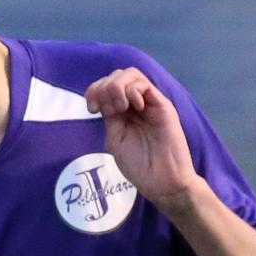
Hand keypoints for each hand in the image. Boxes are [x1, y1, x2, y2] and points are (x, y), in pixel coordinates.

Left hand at [85, 67, 198, 210]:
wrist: (163, 182)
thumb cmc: (139, 166)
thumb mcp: (116, 140)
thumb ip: (110, 118)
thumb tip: (103, 99)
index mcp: (121, 113)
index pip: (104, 86)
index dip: (94, 90)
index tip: (92, 109)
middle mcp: (135, 104)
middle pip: (116, 75)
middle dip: (104, 88)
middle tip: (107, 110)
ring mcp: (149, 104)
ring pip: (130, 74)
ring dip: (117, 87)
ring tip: (120, 108)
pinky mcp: (163, 106)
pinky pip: (145, 85)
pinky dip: (132, 91)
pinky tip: (134, 108)